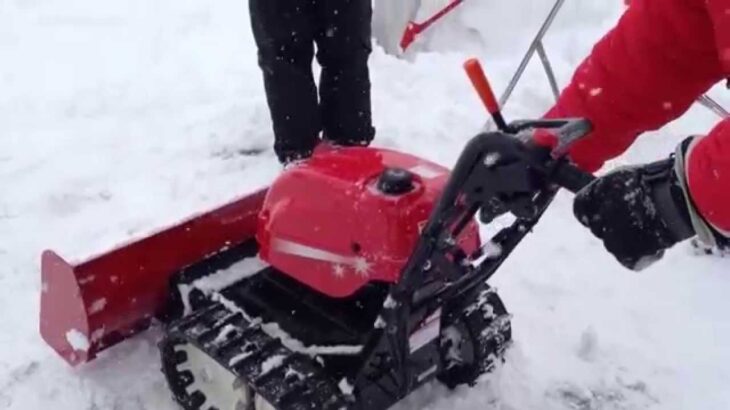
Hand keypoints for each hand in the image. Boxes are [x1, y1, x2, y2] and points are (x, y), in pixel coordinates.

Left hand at [573, 157, 694, 269]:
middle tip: (632, 218)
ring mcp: (612, 239)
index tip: (601, 212)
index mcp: (594, 196)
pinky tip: (654, 243)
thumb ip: (605, 190)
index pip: (580, 208)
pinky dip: (639, 255)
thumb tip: (598, 197)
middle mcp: (599, 218)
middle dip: (610, 225)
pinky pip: (628, 258)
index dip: (590, 211)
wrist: (679, 199)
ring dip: (625, 239)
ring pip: (612, 243)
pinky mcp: (627, 255)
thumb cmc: (655, 182)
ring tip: (648, 228)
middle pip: (597, 227)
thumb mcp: (623, 177)